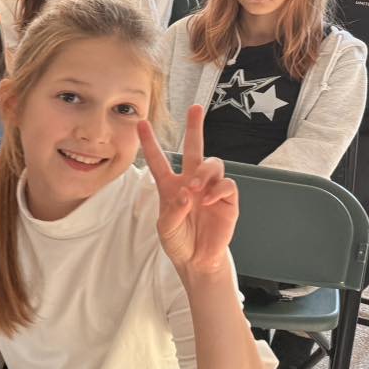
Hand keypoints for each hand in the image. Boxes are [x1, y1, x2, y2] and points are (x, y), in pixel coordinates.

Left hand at [138, 106, 237, 275]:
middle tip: (195, 108)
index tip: (141, 123)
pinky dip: (218, 189)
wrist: (197, 259)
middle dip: (195, 128)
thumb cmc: (178, 241)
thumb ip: (173, 210)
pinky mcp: (228, 200)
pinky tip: (208, 201)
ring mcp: (211, 189)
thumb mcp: (166, 227)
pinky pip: (227, 185)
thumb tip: (187, 193)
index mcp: (170, 186)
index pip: (159, 160)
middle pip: (194, 149)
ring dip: (204, 172)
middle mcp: (192, 182)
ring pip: (212, 163)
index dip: (150, 143)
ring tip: (196, 187)